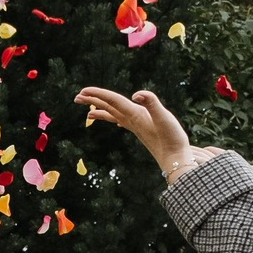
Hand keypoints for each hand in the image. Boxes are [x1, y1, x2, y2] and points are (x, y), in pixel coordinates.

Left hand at [76, 86, 211, 180]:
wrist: (176, 161)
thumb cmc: (172, 140)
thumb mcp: (164, 118)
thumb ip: (152, 104)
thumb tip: (136, 94)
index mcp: (135, 115)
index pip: (113, 101)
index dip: (98, 94)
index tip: (82, 91)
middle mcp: (132, 121)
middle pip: (109, 108)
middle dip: (93, 101)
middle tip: (76, 97)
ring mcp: (136, 127)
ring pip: (114, 116)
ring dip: (101, 111)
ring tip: (88, 113)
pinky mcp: (142, 132)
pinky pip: (125, 123)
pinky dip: (118, 119)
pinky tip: (118, 122)